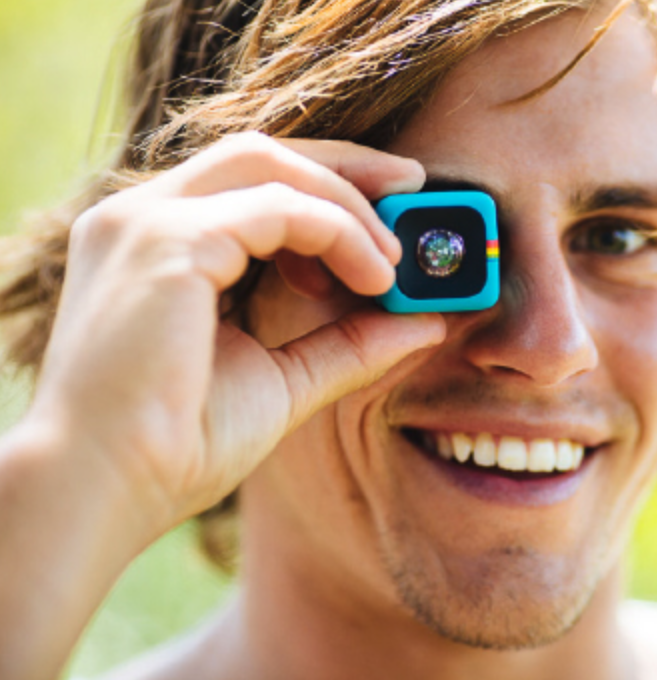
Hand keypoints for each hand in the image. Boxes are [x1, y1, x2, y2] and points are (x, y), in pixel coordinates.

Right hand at [22, 132, 445, 531]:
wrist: (106, 492)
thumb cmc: (177, 445)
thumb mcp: (284, 378)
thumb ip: (349, 343)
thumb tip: (425, 322)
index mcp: (154, 244)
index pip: (247, 179)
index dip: (325, 182)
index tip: (391, 203)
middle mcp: (140, 218)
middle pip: (260, 154)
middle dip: (346, 168)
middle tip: (412, 190)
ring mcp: (148, 222)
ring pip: (270, 166)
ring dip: (347, 203)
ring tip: (396, 259)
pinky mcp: (169, 241)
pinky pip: (280, 208)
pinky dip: (339, 232)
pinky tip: (374, 276)